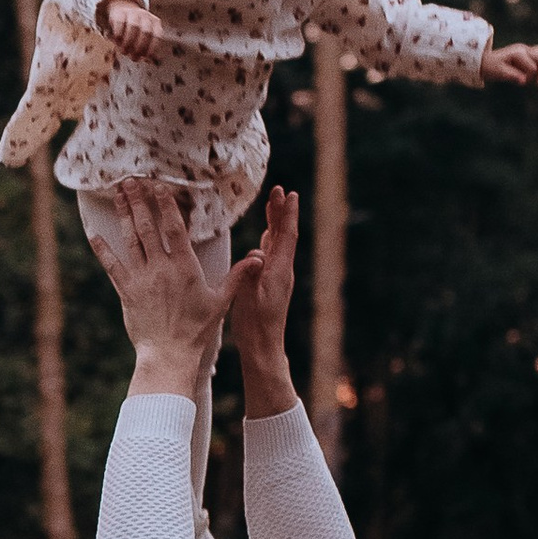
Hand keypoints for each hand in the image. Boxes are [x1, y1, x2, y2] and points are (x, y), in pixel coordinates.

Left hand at [86, 178, 237, 400]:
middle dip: (138, 201)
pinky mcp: (127, 291)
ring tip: (117, 194)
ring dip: (123, 215)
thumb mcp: (221, 302)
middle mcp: (161, 268)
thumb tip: (257, 259)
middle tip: (130, 180)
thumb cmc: (196, 330)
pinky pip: (112, 266)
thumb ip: (236, 277)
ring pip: (131, 240)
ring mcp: (142, 278)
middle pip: (148, 227)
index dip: (165, 204)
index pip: (174, 228)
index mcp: (185, 267)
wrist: (169, 354)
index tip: (158, 185)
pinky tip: (94, 234)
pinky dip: (103, 249)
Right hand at [99, 0, 167, 62]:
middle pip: (146, 32)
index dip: (152, 47)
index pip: (157, 35)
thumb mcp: (143, 36)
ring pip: (133, 26)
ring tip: (124, 52)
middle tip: (133, 58)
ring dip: (129, 42)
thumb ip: (145, 47)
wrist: (122, 8)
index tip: (145, 57)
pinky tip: (117, 42)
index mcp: (155, 22)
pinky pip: (120, 22)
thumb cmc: (135, 30)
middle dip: (140, 47)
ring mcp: (133, 12)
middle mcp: (145, 16)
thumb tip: (147, 60)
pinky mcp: (120, 12)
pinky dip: (119, 33)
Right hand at [224, 182, 298, 417]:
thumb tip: (257, 251)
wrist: (262, 347)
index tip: (287, 193)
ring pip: (277, 243)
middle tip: (279, 190)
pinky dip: (269, 238)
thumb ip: (252, 273)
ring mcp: (276, 277)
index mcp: (278, 271)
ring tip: (273, 204)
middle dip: (281, 212)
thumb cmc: (255, 325)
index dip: (286, 214)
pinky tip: (265, 234)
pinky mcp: (269, 283)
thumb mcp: (249, 298)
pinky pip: (271, 254)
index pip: (285, 236)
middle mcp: (281, 271)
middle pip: (283, 234)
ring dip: (275, 223)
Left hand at [482, 41, 537, 87]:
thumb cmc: (491, 67)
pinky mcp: (527, 52)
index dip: (531, 78)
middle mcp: (523, 49)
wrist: (486, 61)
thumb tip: (524, 81)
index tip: (524, 84)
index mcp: (517, 53)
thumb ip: (511, 76)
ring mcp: (526, 49)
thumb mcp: (499, 73)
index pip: (532, 67)